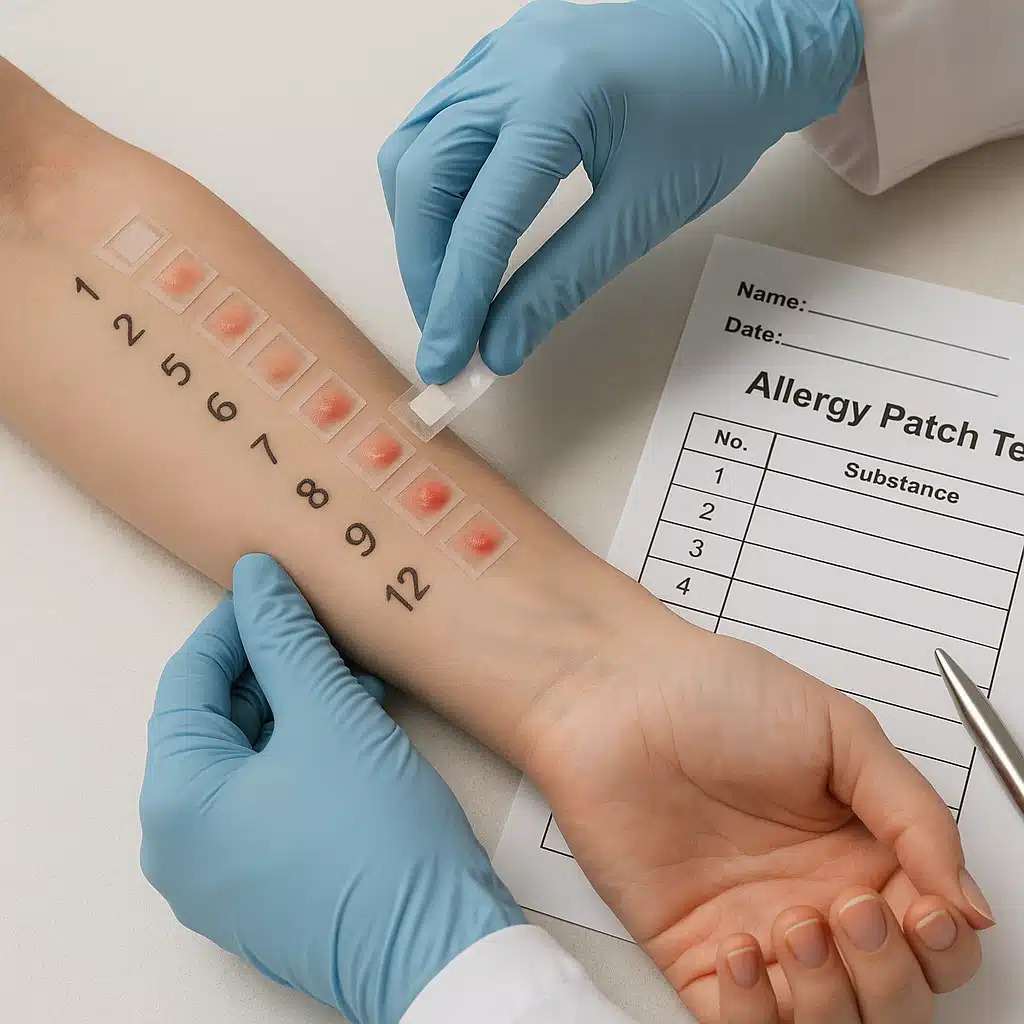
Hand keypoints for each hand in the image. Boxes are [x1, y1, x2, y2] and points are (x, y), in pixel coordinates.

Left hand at [140, 554, 523, 1023]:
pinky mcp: (269, 884)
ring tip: (349, 670)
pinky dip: (307, 750)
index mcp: (177, 804)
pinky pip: (273, 795)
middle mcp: (185, 846)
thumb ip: (286, 639)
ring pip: (251, 758)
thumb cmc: (377, 841)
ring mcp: (225, 873)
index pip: (188, 683)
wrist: (437, 948)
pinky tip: (354, 719)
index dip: (235, 625)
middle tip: (320, 626)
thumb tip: (257, 580)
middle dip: (274, 665)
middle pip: (218, 721)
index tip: (275, 588)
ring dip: (298, 705)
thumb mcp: (329, 716)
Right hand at [378, 0, 861, 383]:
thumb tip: (500, 345)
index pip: (482, 216)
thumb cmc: (715, 122)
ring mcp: (497, 52)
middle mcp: (510, 63)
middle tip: (445, 330)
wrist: (746, 45)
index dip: (457, 298)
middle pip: (423, 176)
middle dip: (424, 266)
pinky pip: (435, 125)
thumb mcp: (641, 215)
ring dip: (419, 229)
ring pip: (415, 148)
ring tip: (445, 289)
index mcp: (557, 97)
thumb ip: (561, 282)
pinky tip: (452, 231)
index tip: (447, 359)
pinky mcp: (497, 57)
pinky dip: (431, 189)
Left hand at [523, 623, 988, 1021]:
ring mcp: (756, 933)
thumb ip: (914, 815)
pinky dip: (756, 1012)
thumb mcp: (839, 732)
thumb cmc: (718, 694)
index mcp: (861, 852)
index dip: (942, 944)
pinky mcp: (693, 953)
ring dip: (829, 998)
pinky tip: (742, 947)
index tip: (922, 909)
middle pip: (893, 1000)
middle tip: (850, 909)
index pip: (935, 939)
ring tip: (795, 921)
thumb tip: (972, 905)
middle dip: (890, 976)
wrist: (617, 697)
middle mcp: (816, 901)